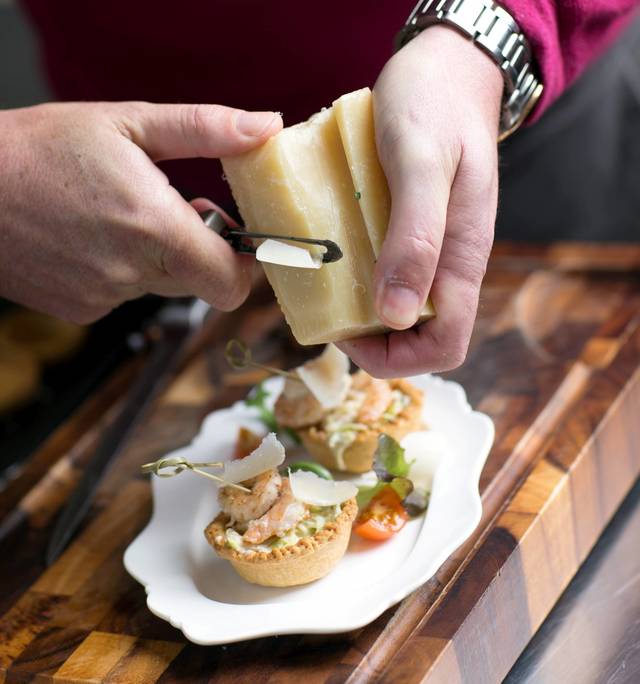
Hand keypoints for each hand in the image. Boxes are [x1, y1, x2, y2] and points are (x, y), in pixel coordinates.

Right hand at [0, 102, 281, 321]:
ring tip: (122, 216)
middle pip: (199, 282)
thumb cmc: (40, 148)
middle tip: (172, 208)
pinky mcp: (80, 310)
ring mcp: (103, 298)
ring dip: (158, 258)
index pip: (230, 283)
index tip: (232, 234)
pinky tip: (93, 238)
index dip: (242, 263)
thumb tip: (264, 127)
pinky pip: (125, 296)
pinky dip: (123, 271)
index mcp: (154, 228)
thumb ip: (205, 129)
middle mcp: (131, 273)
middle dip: (200, 250)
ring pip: (161, 287)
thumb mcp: (129, 122)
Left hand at [340, 26, 502, 376]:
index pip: (445, 345)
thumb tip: (398, 315)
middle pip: (422, 336)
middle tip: (330, 311)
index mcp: (462, 258)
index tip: (350, 334)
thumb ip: (416, 236)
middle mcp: (451, 264)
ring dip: (364, 312)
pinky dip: (362, 280)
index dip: (397, 358)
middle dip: (375, 341)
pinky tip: (335, 258)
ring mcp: (435, 250)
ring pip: (404, 309)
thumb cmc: (435, 104)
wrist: (447, 68)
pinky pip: (392, 274)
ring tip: (327, 286)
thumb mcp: (421, 164)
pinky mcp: (416, 232)